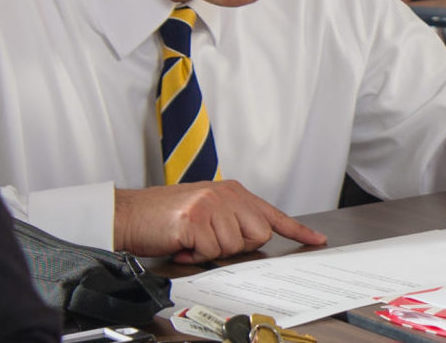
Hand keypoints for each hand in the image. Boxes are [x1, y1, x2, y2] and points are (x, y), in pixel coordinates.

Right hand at [113, 181, 326, 262]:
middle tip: (208, 240)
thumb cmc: (164, 218)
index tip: (316, 240)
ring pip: (235, 246)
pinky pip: (211, 251)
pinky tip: (182, 242)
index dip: (296, 230)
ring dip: (210, 251)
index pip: (271, 214)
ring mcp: (211, 205)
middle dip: (235, 246)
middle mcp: (226, 195)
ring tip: (191, 239)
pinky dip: (195, 255)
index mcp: (232, 192)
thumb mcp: (206, 212)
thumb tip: (252, 240)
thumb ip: (231, 221)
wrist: (128, 214)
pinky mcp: (196, 219)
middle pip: (259, 235)